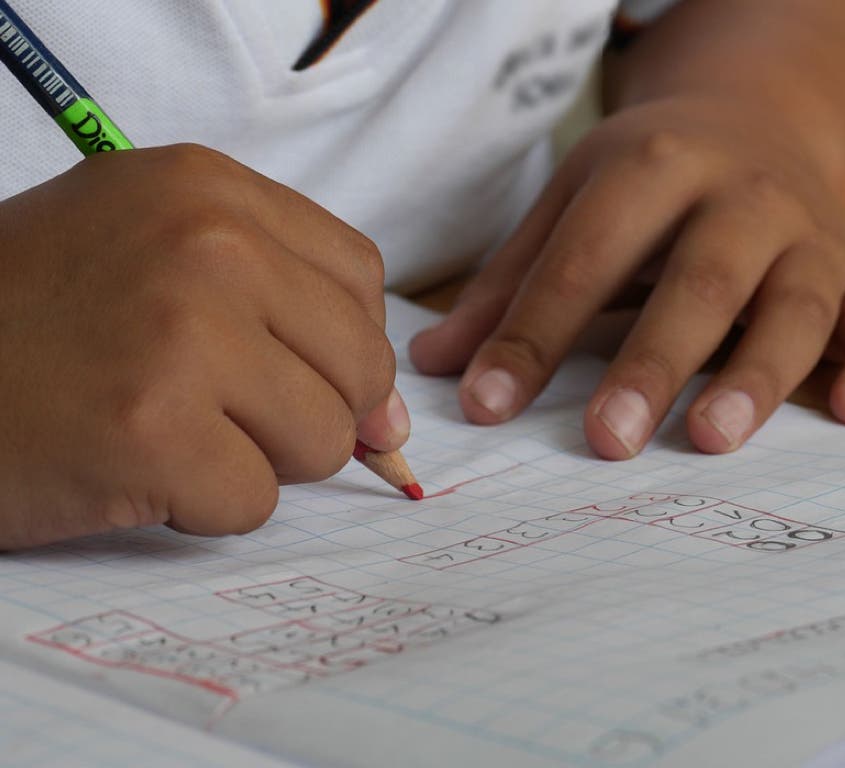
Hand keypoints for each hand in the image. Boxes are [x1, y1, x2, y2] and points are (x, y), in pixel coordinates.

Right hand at [0, 144, 404, 548]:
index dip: (341, 344)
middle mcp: (206, 245)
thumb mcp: (158, 262)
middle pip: (360, 365)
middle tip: (219, 412)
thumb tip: (392, 421)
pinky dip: (202, 506)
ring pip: (322, 439)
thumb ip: (285, 316)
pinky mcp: (152, 431)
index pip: (359, 279)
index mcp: (208, 189)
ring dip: (256, 459)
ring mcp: (182, 335)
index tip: (301, 374)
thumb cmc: (36, 321)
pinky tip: (134, 468)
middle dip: (308, 412)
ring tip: (168, 431)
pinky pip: (254, 501)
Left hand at [410, 95, 844, 458]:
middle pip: (699, 281)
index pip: (585, 259)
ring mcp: (810, 234)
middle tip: (607, 440)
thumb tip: (435, 367)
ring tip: (710, 439)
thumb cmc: (649, 181)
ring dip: (757, 374)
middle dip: (652, 361)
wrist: (757, 120)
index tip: (487, 407)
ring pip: (795, 305)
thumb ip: (509, 285)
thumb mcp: (573, 204)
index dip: (534, 334)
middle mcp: (740, 195)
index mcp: (653, 168)